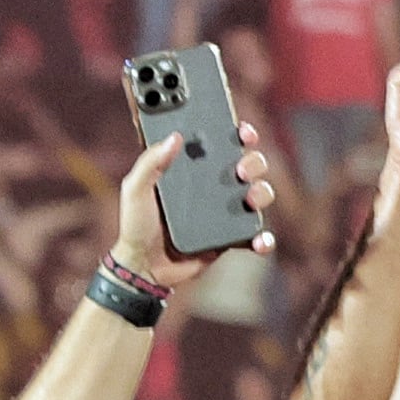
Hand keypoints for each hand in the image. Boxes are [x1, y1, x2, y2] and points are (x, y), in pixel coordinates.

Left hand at [113, 122, 275, 283]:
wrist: (143, 267)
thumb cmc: (136, 225)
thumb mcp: (136, 190)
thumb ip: (149, 163)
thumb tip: (174, 137)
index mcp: (194, 171)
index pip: (223, 145)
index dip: (238, 135)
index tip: (242, 132)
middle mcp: (215, 188)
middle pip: (249, 166)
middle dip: (254, 162)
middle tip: (241, 170)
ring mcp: (226, 213)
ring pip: (259, 195)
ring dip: (262, 193)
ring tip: (250, 199)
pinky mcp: (230, 239)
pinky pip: (255, 236)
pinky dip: (263, 238)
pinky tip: (260, 240)